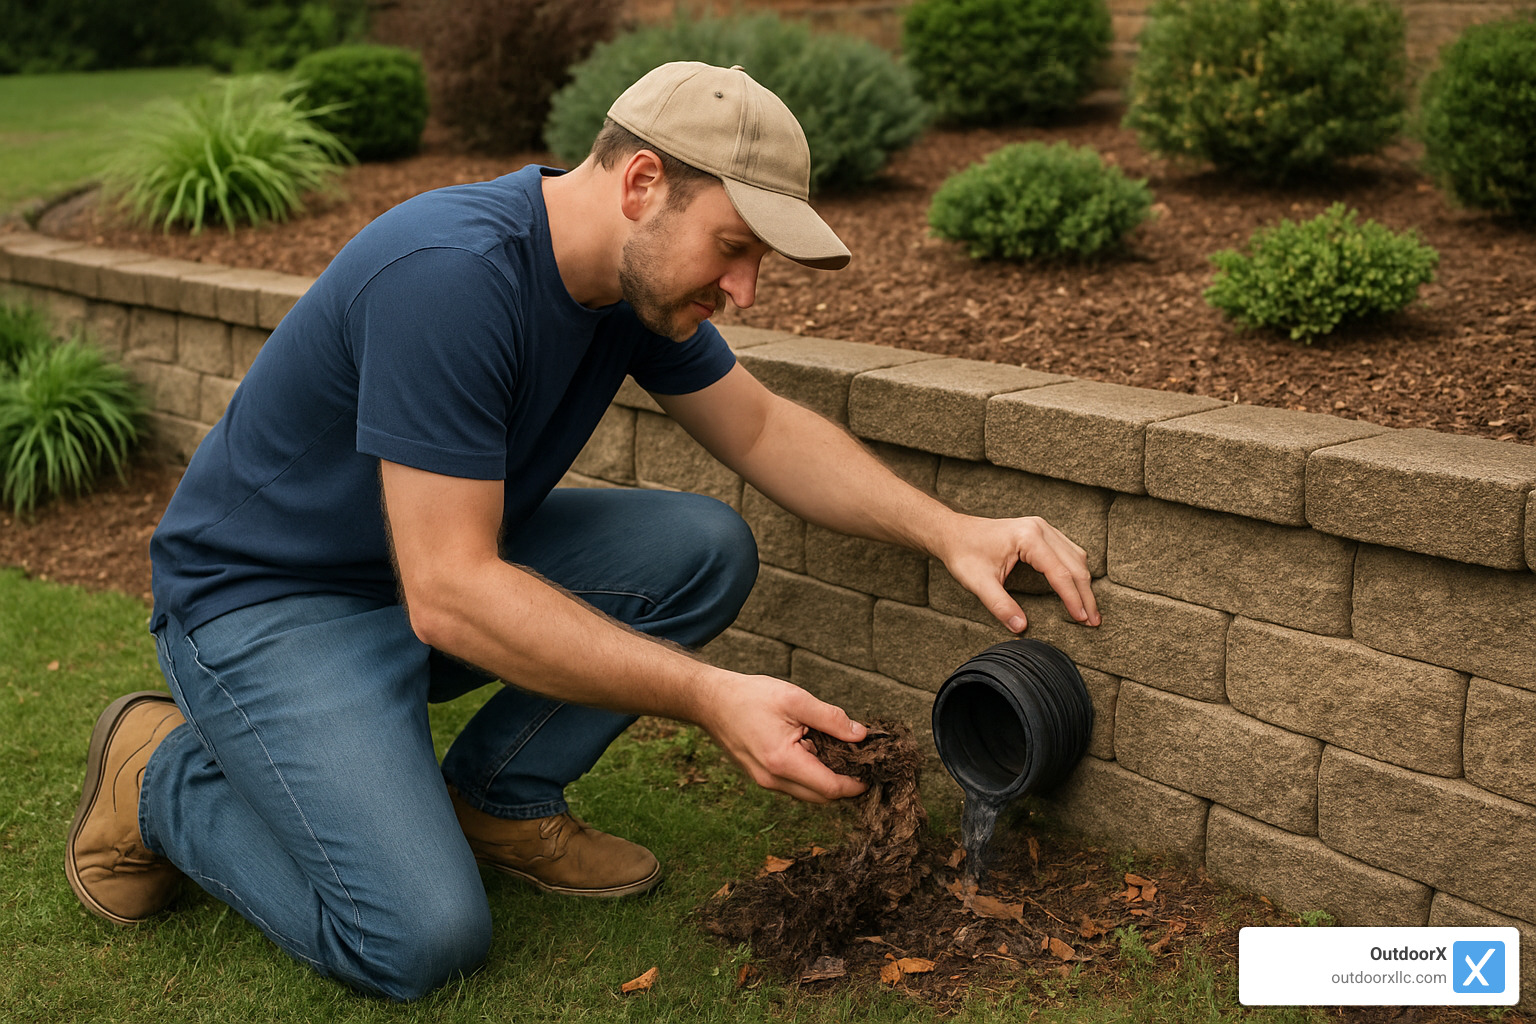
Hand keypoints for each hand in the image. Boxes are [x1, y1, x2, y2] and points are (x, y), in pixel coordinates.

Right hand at [696, 673, 868, 802]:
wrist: (710, 702)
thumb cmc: (750, 697)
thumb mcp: (795, 699)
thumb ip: (831, 718)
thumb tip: (861, 735)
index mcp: (783, 762)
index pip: (830, 788)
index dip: (855, 784)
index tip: (871, 771)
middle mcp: (773, 780)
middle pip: (821, 797)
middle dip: (843, 784)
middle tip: (859, 760)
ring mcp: (764, 781)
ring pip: (807, 793)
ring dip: (825, 779)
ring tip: (834, 750)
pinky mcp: (761, 777)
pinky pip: (793, 784)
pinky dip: (809, 774)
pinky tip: (812, 749)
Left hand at [938, 514, 1099, 632]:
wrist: (953, 533)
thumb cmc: (964, 555)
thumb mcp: (978, 583)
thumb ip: (1000, 605)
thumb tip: (1021, 628)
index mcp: (1028, 538)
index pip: (1060, 572)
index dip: (1073, 598)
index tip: (1083, 620)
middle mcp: (1040, 528)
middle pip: (1074, 564)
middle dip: (1085, 594)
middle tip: (1094, 621)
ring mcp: (1043, 528)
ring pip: (1076, 556)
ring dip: (1084, 583)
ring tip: (1088, 610)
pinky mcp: (1041, 532)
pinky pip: (1068, 552)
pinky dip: (1075, 572)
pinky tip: (1077, 589)